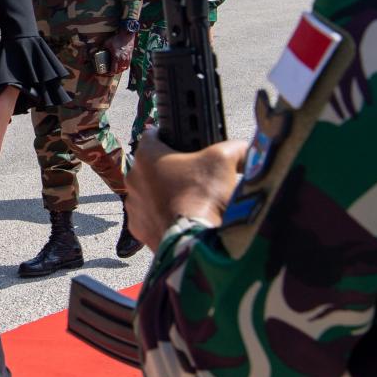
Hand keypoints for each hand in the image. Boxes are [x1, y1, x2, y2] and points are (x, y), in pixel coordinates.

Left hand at [105, 30, 135, 73]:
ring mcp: (127, 58)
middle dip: (114, 72)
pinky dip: (124, 67)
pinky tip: (122, 65)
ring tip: (116, 69)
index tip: (106, 73)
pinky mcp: (130, 56)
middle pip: (119, 71)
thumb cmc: (117, 39)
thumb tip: (96, 50)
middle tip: (110, 71)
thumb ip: (102, 48)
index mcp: (116, 58)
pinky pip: (128, 65)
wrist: (127, 35)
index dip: (110, 73)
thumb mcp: (107, 43)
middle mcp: (122, 60)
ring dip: (120, 70)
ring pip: (124, 68)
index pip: (113, 70)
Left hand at [124, 130, 247, 251]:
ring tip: (188, 199)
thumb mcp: (225, 159)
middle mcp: (134, 179)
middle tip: (192, 174)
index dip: (167, 134)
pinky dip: (162, 216)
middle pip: (151, 166)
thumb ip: (234, 147)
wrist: (197, 241)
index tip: (179, 140)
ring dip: (163, 194)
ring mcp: (133, 206)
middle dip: (169, 168)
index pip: (152, 134)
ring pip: (148, 193)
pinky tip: (181, 218)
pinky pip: (150, 217)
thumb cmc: (205, 196)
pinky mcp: (138, 229)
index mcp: (147, 156)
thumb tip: (243, 148)